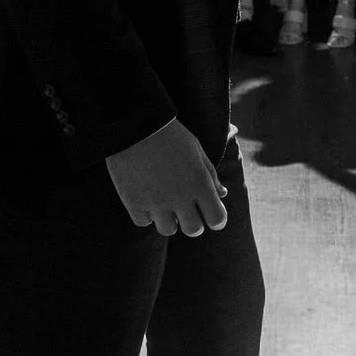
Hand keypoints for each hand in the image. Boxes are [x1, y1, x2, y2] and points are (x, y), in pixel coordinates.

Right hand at [106, 119, 228, 235]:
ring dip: (168, 220)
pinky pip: (144, 222)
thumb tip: (222, 194)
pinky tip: (145, 199)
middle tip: (186, 212)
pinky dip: (146, 214)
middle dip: (193, 223)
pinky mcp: (133, 203)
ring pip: (168, 230)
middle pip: (194, 230)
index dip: (216, 220)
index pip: (217, 219)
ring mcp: (156, 202)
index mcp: (200, 184)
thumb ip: (210, 175)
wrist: (135, 125)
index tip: (211, 216)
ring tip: (164, 204)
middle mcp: (180, 197)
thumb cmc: (171, 135)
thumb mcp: (197, 150)